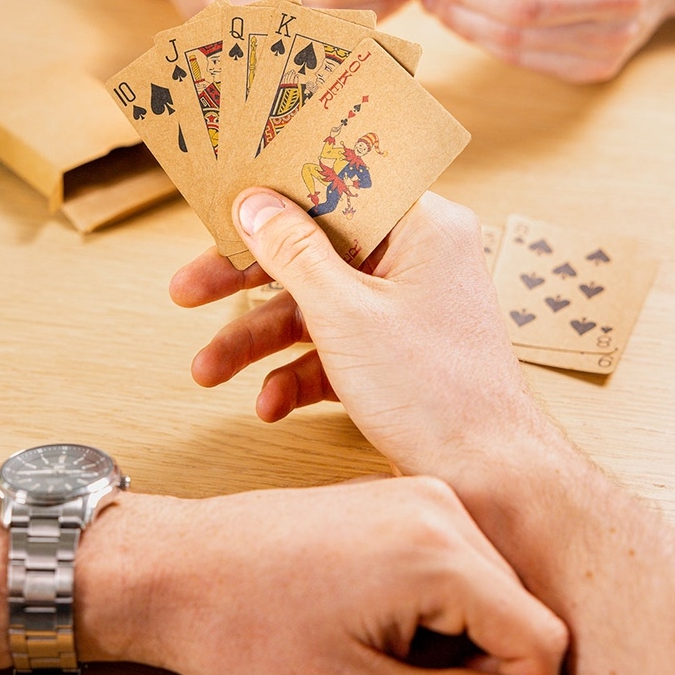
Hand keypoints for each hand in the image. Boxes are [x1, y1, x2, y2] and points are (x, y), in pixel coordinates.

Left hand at [84, 478, 566, 674]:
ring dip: (460, 638)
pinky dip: (436, 606)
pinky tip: (382, 624)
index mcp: (436, 550)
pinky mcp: (395, 497)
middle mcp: (436, 505)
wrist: (182, 566)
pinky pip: (454, 560)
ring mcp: (415, 494)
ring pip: (490, 587)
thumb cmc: (247, 630)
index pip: (541, 641)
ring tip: (390, 658)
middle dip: (487, 669)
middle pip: (520, 610)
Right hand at [170, 189, 540, 479]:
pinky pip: (332, 350)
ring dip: (258, 341)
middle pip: (312, 253)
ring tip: (207, 370)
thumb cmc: (437, 392)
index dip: (274, 198)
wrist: (487, 484)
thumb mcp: (346, 314)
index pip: (334, 190)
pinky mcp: (393, 356)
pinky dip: (297, 376)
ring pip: (314, 307)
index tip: (223, 208)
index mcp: (421, 228)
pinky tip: (270, 405)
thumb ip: (293, 253)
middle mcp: (414, 262)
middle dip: (246, 284)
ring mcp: (403, 311)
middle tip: (186, 291)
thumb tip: (254, 204)